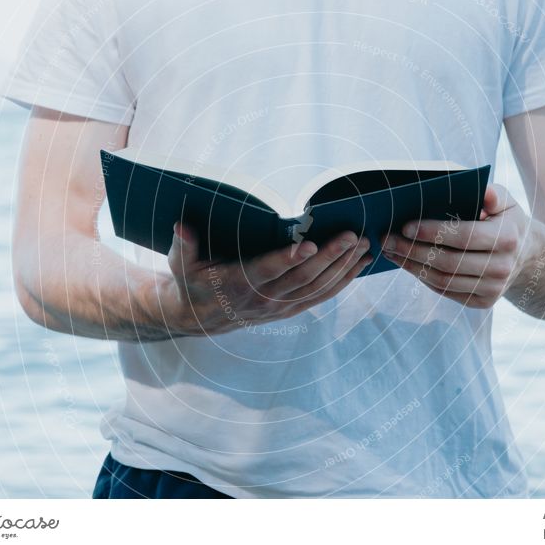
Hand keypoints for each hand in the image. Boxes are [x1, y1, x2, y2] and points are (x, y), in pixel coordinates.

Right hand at [156, 223, 372, 334]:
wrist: (198, 318)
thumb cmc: (191, 281)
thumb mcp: (180, 263)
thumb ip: (184, 244)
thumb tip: (181, 226)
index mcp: (239, 283)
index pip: (267, 271)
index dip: (288, 259)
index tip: (310, 244)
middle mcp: (263, 298)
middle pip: (302, 278)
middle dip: (330, 256)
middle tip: (352, 234)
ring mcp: (280, 307)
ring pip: (317, 288)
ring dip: (342, 267)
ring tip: (363, 245)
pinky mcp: (290, 310)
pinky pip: (321, 297)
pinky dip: (343, 281)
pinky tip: (360, 265)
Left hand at [380, 185, 534, 307]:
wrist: (526, 256)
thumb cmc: (505, 221)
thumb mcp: (505, 202)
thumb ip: (492, 194)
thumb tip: (482, 192)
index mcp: (508, 238)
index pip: (465, 236)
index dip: (433, 233)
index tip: (405, 226)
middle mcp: (502, 267)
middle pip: (449, 262)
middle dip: (412, 251)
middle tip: (386, 239)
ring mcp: (493, 289)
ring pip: (443, 280)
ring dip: (411, 266)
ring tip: (390, 252)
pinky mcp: (482, 303)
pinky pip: (445, 291)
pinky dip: (422, 277)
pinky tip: (406, 263)